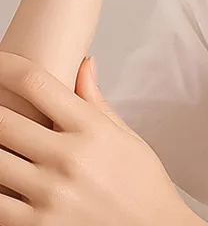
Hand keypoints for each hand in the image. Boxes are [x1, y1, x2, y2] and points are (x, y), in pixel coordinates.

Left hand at [0, 52, 191, 225]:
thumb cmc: (142, 185)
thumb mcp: (125, 136)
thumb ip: (95, 100)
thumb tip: (84, 63)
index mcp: (90, 129)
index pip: (37, 83)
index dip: (6, 67)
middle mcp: (67, 158)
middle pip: (2, 120)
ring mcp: (49, 195)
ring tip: (3, 145)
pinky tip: (2, 181)